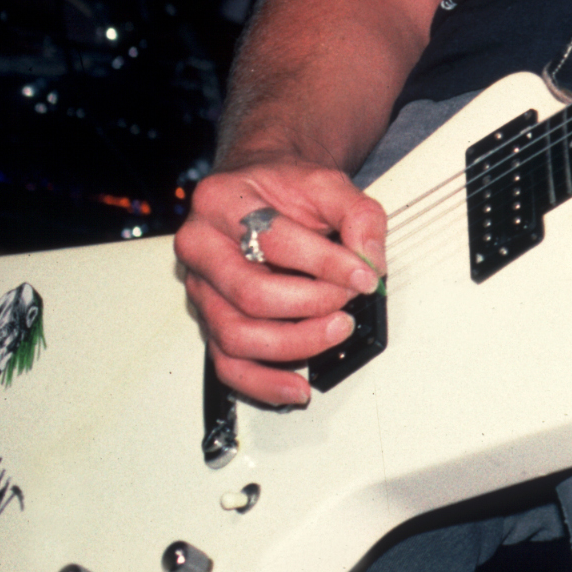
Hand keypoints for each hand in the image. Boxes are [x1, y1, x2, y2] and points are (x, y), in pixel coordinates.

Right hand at [172, 159, 384, 406]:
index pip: (275, 241)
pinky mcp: (210, 320)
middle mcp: (201, 247)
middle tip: (349, 302)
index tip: (365, 276)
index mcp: (223, 202)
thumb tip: (371, 262)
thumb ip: (358, 216)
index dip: (326, 263)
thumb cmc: (285, 187)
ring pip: (236, 336)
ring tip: (336, 332)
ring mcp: (201, 289)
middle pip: (251, 295)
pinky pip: (227, 363)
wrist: (259, 187)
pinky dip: (263, 382)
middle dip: (311, 306)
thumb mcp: (327, 183)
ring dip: (294, 345)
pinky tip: (296, 387)